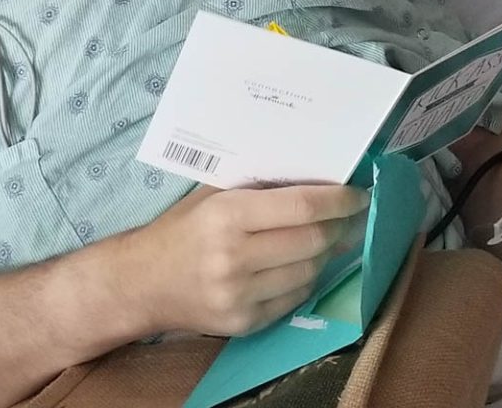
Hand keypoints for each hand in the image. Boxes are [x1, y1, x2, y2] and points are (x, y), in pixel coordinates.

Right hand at [120, 183, 369, 337]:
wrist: (142, 281)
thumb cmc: (182, 227)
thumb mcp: (214, 194)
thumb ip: (259, 187)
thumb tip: (316, 178)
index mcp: (228, 214)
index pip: (301, 207)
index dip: (338, 201)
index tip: (358, 194)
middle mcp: (235, 256)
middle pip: (312, 240)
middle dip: (340, 226)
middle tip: (352, 215)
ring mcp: (240, 294)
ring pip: (310, 272)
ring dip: (326, 254)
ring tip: (329, 237)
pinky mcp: (244, 323)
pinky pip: (294, 298)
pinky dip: (306, 279)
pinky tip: (304, 264)